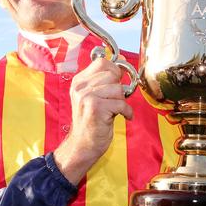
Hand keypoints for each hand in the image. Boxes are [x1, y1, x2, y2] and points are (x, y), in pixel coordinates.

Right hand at [53, 57, 131, 184]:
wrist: (82, 145)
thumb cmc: (91, 122)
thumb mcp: (94, 96)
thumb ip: (105, 79)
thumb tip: (121, 60)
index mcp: (78, 81)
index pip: (101, 62)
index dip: (115, 70)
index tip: (117, 81)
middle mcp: (80, 87)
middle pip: (112, 75)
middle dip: (119, 88)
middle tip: (114, 101)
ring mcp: (86, 97)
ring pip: (118, 89)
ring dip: (122, 101)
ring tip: (115, 110)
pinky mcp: (95, 108)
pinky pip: (121, 103)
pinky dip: (127, 112)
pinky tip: (123, 117)